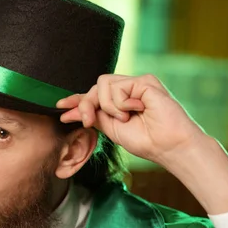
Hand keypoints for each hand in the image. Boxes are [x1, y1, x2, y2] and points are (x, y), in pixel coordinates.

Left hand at [57, 74, 205, 166]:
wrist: (167, 146)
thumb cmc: (145, 140)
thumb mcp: (112, 129)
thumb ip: (96, 116)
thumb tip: (72, 112)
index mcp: (119, 102)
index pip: (94, 96)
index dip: (77, 100)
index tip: (60, 106)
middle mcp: (127, 91)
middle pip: (94, 88)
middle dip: (85, 104)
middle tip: (90, 122)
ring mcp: (136, 84)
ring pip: (102, 85)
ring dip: (109, 106)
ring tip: (126, 117)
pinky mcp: (145, 81)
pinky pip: (118, 87)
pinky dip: (122, 103)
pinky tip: (137, 109)